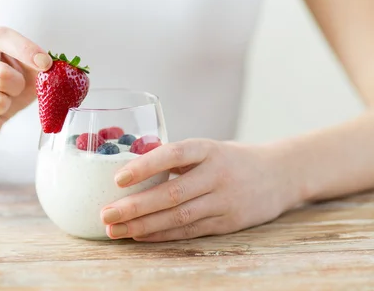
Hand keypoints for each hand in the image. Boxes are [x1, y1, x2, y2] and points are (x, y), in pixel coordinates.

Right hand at [0, 26, 51, 145]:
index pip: (0, 36)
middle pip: (1, 74)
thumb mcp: (24, 75)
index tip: (46, 64)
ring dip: (3, 108)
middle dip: (17, 88)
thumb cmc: (3, 92)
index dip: (26, 49)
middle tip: (14, 91)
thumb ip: (40, 68)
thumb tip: (60, 68)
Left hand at [101, 139, 301, 241]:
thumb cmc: (230, 159)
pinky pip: (190, 231)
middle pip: (172, 193)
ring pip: (179, 217)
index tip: (118, 178)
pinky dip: (162, 235)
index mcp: (208, 149)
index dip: (146, 166)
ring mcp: (225, 201)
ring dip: (143, 226)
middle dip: (135, 206)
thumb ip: (175, 158)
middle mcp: (218, 174)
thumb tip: (129, 166)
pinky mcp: (229, 223)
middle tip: (106, 214)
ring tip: (115, 230)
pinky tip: (139, 236)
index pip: (174, 154)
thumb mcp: (207, 148)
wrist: (280, 174)